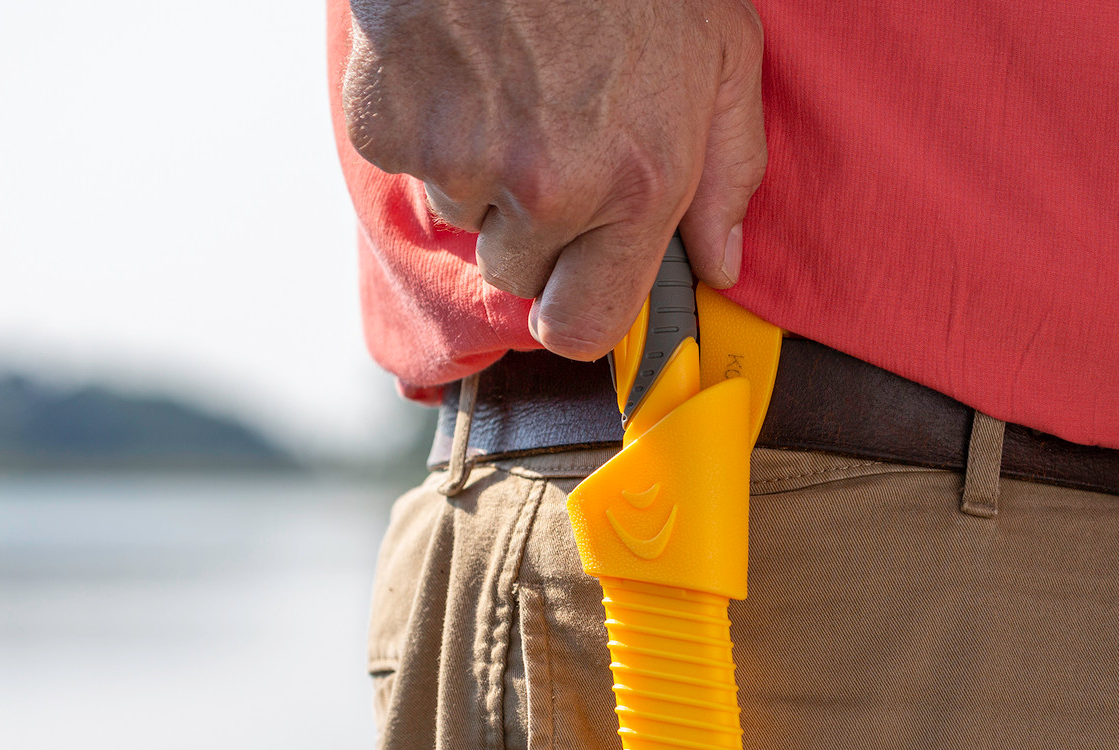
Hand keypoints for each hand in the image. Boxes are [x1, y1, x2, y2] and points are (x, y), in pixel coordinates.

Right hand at [342, 0, 765, 359]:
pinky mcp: (389, 127)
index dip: (576, 312)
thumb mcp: (721, 51)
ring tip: (509, 85)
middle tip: (550, 143)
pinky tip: (461, 67)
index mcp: (635, 186)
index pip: (583, 329)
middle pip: (517, 276)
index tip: (576, 284)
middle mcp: (547, 189)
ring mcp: (461, 160)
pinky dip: (427, 130)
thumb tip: (721, 262)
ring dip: (481, 175)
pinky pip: (408, 167)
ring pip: (463, 218)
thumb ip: (729, 170)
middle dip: (531, 232)